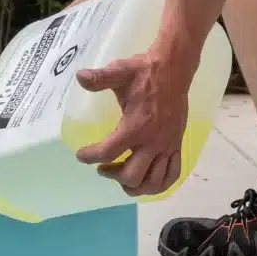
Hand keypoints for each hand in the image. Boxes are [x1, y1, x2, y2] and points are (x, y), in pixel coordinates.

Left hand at [75, 49, 191, 196]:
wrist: (174, 69)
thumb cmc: (144, 72)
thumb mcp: (120, 71)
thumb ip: (100, 78)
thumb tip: (80, 76)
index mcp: (136, 126)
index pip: (109, 152)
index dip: (90, 157)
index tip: (81, 155)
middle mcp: (152, 141)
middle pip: (131, 175)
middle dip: (113, 175)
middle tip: (103, 167)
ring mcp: (167, 146)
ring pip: (153, 182)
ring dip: (135, 185)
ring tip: (122, 177)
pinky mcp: (176, 146)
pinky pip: (172, 174)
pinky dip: (159, 184)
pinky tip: (146, 180)